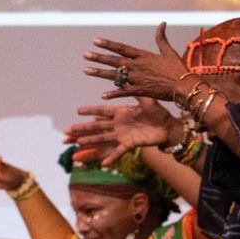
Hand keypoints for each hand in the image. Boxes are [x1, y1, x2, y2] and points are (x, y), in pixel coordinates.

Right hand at [65, 97, 179, 163]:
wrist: (169, 127)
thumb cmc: (159, 113)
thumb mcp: (147, 100)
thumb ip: (136, 90)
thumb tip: (129, 75)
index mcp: (122, 112)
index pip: (102, 111)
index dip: (90, 111)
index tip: (78, 111)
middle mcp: (120, 124)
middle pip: (98, 126)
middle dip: (84, 127)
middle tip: (70, 129)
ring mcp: (124, 135)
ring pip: (104, 138)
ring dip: (91, 141)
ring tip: (78, 143)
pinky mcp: (131, 144)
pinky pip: (119, 152)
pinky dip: (112, 157)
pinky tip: (103, 163)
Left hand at [83, 23, 190, 99]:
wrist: (184, 85)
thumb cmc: (178, 69)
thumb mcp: (169, 51)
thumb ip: (161, 38)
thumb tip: (162, 23)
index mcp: (143, 55)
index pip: (122, 48)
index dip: (108, 44)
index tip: (96, 41)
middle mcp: (137, 65)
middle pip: (114, 60)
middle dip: (99, 57)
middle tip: (86, 55)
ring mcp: (137, 78)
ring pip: (115, 75)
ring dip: (99, 73)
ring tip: (86, 70)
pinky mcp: (140, 90)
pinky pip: (123, 92)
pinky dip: (113, 94)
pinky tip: (103, 96)